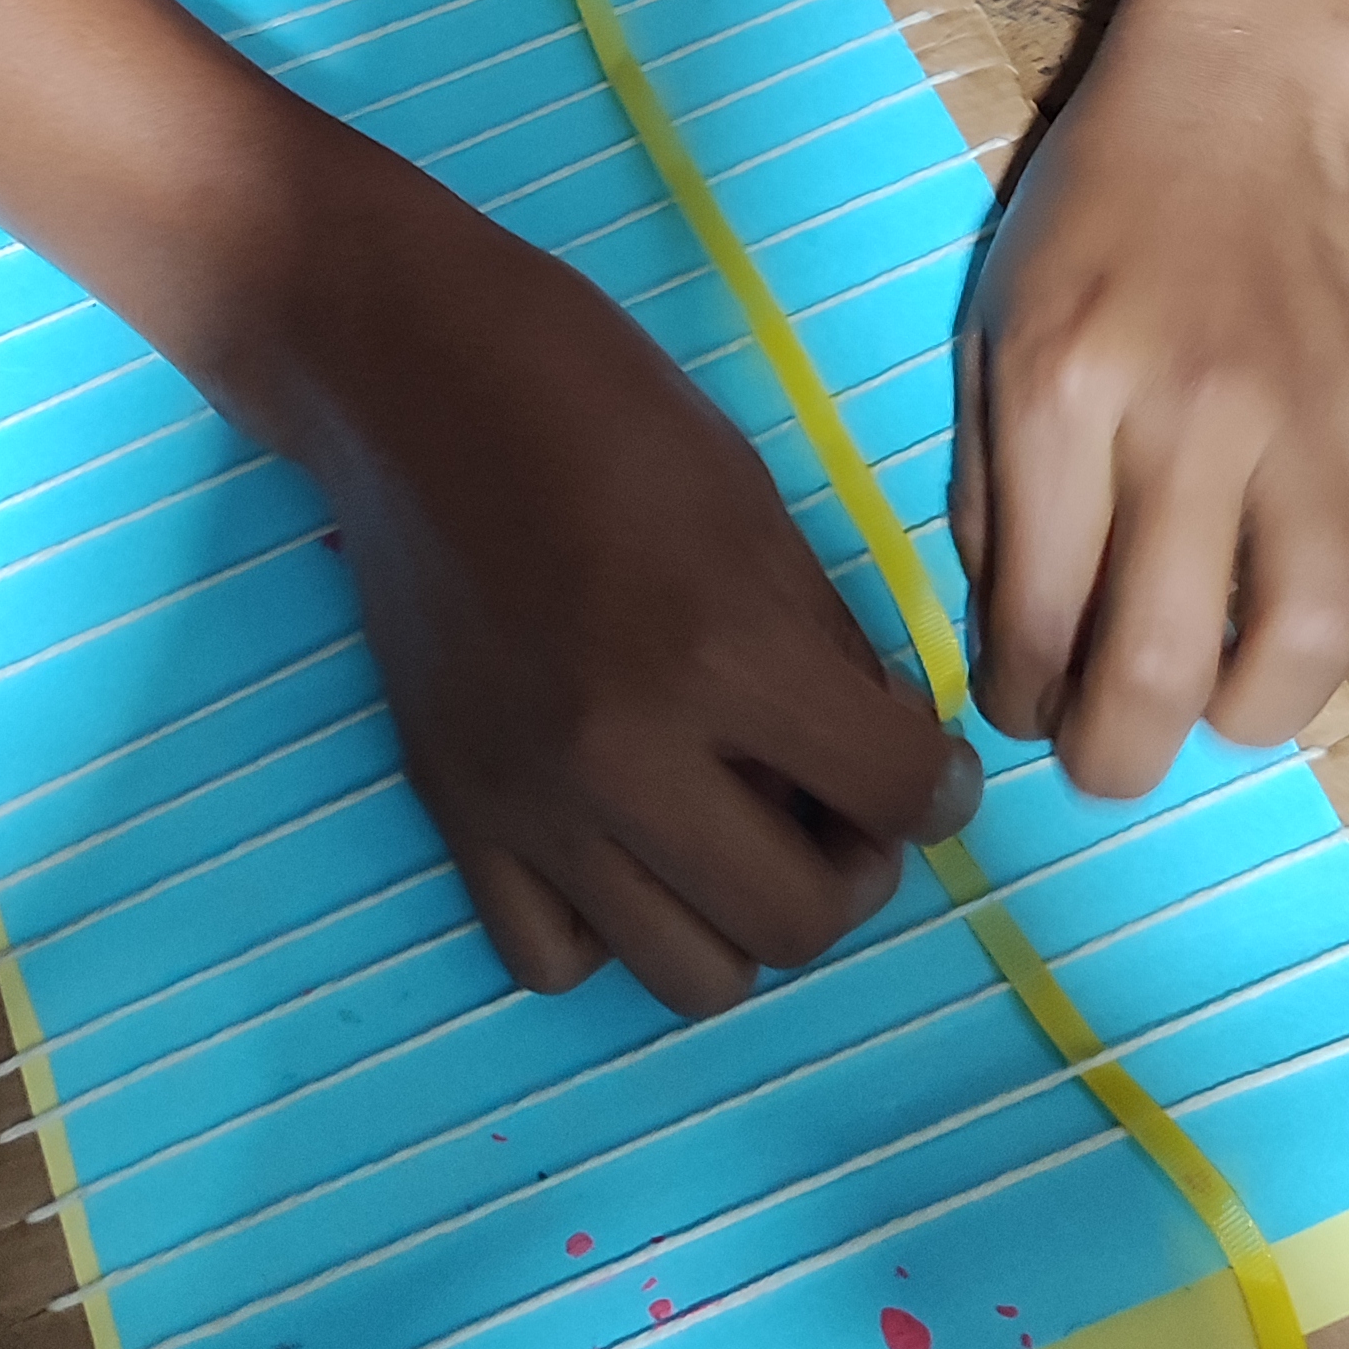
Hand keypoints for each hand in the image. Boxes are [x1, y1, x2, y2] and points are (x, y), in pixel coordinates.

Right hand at [266, 170, 980, 1016]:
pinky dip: (611, 925)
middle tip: (840, 799)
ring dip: (741, 912)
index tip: (932, 767)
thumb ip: (829, 649)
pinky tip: (626, 838)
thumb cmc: (597, 403)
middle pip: (801, 923)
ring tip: (736, 826)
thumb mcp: (757, 505)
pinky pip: (555, 961)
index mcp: (719, 649)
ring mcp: (526, 798)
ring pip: (692, 975)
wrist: (406, 373)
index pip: (897, 799)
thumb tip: (887, 757)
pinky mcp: (451, 811)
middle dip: (853, 867)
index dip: (942, 788)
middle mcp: (622, 751)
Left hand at [948, 16, 1348, 797]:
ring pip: (1316, 639)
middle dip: (1124, 753)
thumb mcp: (993, 333)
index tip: (1028, 705)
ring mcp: (1320, 419)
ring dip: (1261, 710)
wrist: (1238, 102)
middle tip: (1112, 756)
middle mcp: (1196, 416)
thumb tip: (1021, 650)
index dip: (1022, 700)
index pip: (1040, 616)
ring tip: (1224, 696)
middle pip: (1171, 658)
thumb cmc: (1094, 221)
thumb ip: (993, 491)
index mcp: (1066, 392)